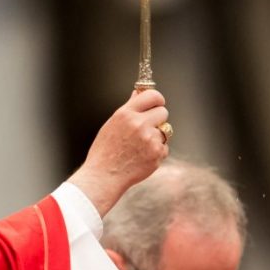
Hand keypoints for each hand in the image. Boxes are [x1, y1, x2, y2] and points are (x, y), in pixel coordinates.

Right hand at [68, 89, 168, 215]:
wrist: (104, 176)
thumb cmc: (105, 151)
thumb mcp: (112, 124)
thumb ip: (129, 108)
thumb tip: (138, 93)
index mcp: (126, 114)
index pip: (152, 95)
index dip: (157, 99)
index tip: (157, 103)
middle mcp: (139, 124)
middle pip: (163, 112)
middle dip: (158, 118)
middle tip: (147, 127)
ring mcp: (150, 139)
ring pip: (165, 131)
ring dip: (157, 136)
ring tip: (140, 146)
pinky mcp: (157, 153)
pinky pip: (165, 147)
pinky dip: (157, 151)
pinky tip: (142, 157)